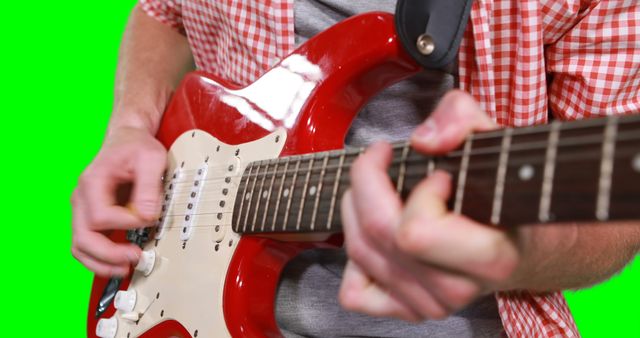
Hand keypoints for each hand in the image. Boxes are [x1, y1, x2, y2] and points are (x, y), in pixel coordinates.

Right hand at [71, 127, 166, 276]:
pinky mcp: (89, 217)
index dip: (126, 223)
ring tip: (126, 268)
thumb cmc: (137, 147)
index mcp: (92, 181)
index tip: (148, 218)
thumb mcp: (151, 159)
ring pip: (80, 246)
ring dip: (101, 263)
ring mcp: (82, 209)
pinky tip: (119, 262)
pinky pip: (87, 245)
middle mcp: (81, 197)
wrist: (126, 140)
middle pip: (83, 237)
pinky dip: (100, 258)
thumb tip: (146, 216)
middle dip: (109, 254)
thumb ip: (149, 187)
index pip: (101, 216)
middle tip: (135, 258)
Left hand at [339, 90, 519, 320]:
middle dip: (368, 182)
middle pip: (379, 235)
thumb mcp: (495, 140)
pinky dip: (354, 259)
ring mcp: (429, 305)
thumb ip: (463, 119)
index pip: (415, 232)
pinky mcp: (408, 311)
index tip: (439, 174)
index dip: (418, 192)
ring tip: (375, 184)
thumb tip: (423, 140)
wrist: (527, 248)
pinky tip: (375, 234)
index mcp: (490, 257)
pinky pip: (355, 292)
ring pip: (360, 253)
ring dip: (356, 207)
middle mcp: (456, 289)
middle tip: (380, 157)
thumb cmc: (508, 195)